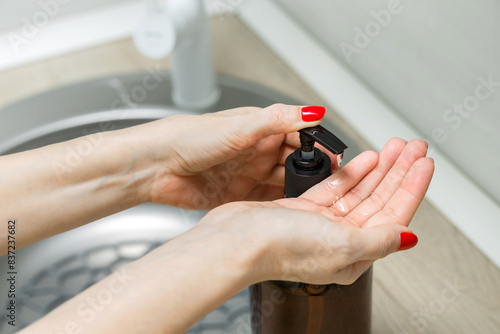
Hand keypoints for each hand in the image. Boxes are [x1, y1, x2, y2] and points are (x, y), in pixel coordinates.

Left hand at [136, 104, 335, 208]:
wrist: (156, 166)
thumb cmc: (188, 138)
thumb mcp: (239, 126)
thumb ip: (277, 120)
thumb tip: (312, 112)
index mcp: (260, 128)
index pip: (300, 135)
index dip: (318, 147)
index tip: (336, 159)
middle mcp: (258, 150)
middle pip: (297, 161)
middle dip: (313, 171)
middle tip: (330, 184)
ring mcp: (250, 173)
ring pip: (285, 182)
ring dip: (299, 189)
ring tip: (314, 199)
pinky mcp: (240, 195)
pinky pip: (269, 200)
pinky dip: (281, 205)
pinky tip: (291, 211)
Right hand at [198, 138, 433, 284]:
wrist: (236, 240)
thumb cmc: (279, 248)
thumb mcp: (340, 245)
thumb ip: (378, 240)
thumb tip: (408, 237)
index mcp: (354, 254)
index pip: (394, 216)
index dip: (412, 188)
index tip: (424, 164)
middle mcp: (340, 240)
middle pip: (380, 200)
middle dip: (399, 172)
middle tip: (415, 147)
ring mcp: (321, 223)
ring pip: (360, 191)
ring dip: (379, 168)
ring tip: (395, 147)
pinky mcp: (303, 209)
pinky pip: (335, 187)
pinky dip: (351, 172)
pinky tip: (365, 159)